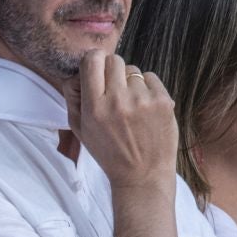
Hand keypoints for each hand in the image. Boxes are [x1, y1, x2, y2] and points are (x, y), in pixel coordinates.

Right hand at [65, 50, 176, 190]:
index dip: (94, 61)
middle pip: (114, 60)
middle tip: (115, 91)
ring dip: (131, 83)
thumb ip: (73, 98)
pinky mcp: (163, 101)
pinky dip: (148, 89)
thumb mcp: (81, 130)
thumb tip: (77, 70)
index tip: (97, 70)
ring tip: (132, 107)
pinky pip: (151, 78)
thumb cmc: (109, 153)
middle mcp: (118, 101)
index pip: (92, 60)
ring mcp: (143, 100)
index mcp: (94, 107)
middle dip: (113, 72)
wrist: (143, 177)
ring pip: (133, 70)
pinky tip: (146, 109)